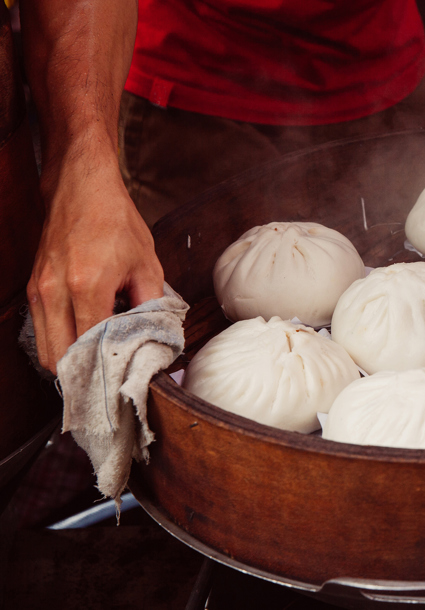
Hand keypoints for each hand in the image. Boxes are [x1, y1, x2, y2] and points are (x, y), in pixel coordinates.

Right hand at [27, 153, 163, 373]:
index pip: (91, 346)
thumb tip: (157, 337)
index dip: (110, 366)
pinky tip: (86, 340)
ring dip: (71, 361)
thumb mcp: (147, 264)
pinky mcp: (33, 288)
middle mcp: (54, 291)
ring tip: (100, 363)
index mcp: (86, 285)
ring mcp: (38, 290)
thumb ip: (152, 305)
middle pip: (59, 357)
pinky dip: (61, 343)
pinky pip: (42, 330)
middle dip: (86, 373)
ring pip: (46, 349)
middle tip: (111, 379)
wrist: (81, 188)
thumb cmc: (116, 222)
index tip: (128, 376)